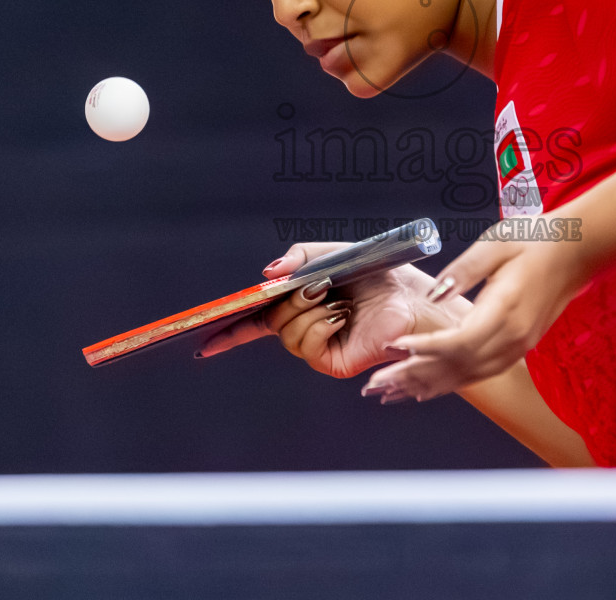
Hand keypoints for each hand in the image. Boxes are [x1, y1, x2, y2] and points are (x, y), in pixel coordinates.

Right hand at [196, 241, 469, 380]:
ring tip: (337, 301)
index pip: (257, 324)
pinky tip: (343, 318)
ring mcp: (319, 348)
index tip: (203, 340)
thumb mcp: (334, 254)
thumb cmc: (379, 275)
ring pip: (285, 333)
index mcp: (302, 306)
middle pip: (270, 321)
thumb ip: (300, 257)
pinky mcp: (332, 362)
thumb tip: (268, 274)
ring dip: (308, 310)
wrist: (412, 297)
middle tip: (319, 286)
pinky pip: (305, 346)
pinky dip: (320, 325)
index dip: (229, 333)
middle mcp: (306, 329)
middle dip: (289, 299)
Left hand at [360, 226, 590, 402]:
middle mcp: (513, 336)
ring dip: (430, 385)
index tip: (394, 348)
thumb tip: (435, 293)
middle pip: (458, 367)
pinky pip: (481, 373)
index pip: (459, 342)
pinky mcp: (519, 346)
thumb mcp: (495, 244)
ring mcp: (519, 345)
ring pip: (468, 376)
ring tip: (393, 393)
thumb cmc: (535, 240)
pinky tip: (429, 389)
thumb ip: (461, 270)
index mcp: (505, 309)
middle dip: (415, 376)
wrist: (578, 251)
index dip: (425, 349)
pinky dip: (451, 382)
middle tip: (377, 385)